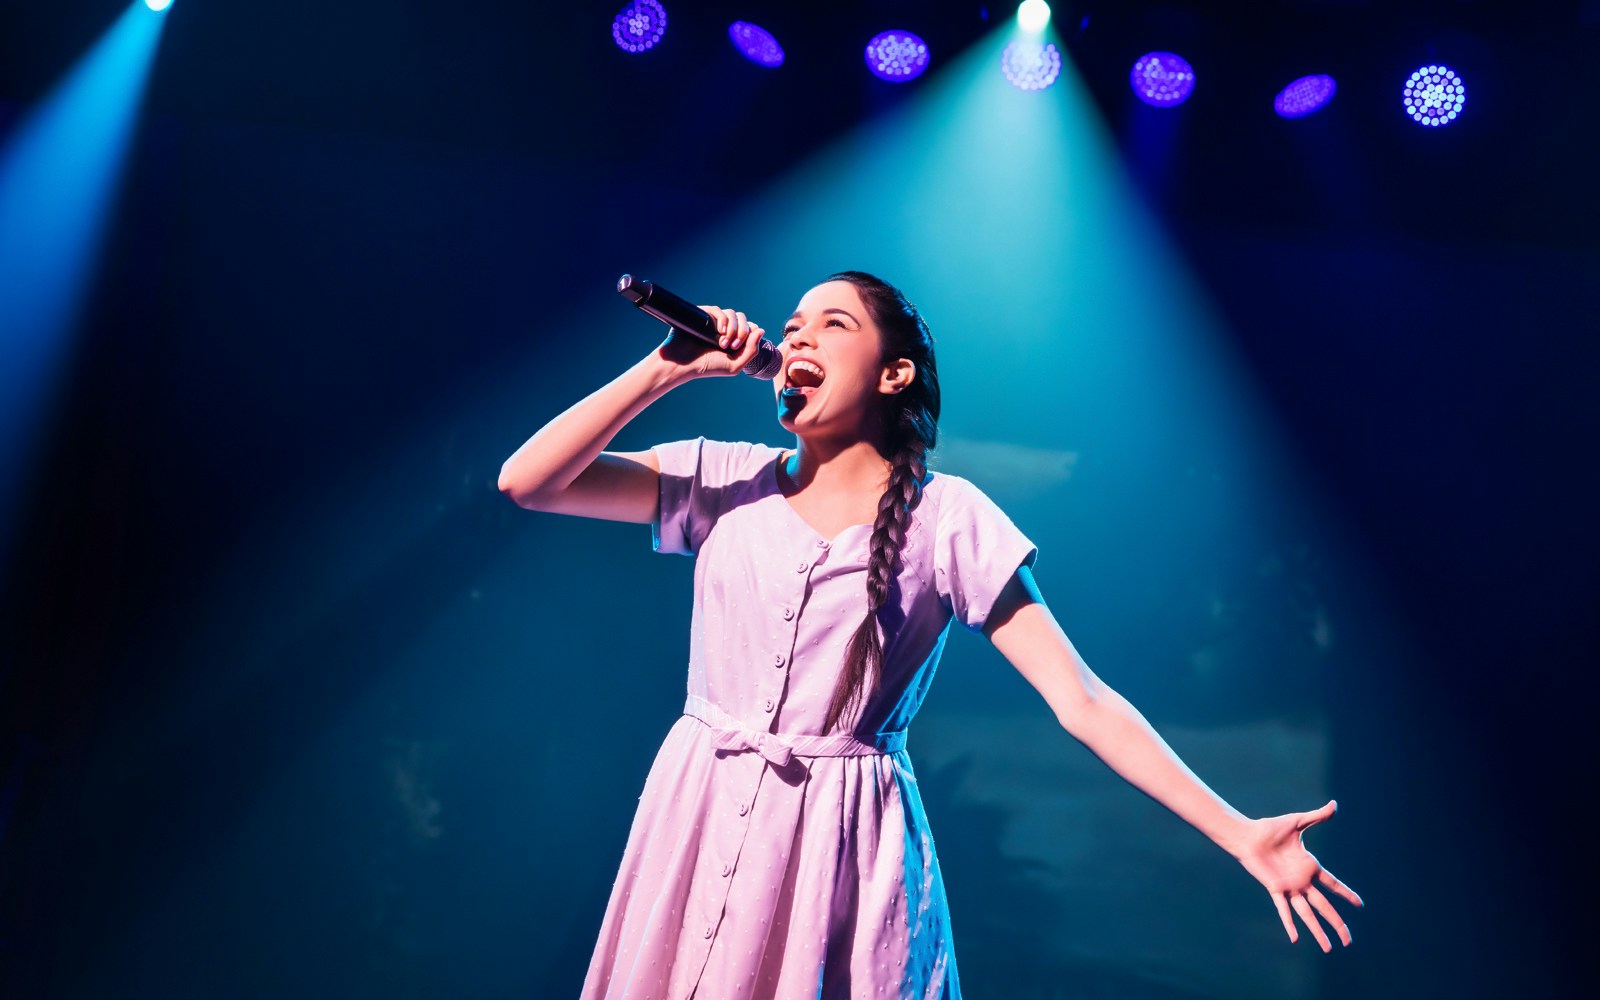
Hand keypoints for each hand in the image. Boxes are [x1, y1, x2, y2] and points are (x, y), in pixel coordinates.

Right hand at [653, 305, 767, 380]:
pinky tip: (720, 331)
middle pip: (743, 319)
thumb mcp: (735, 365)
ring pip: (732, 314)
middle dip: (741, 332)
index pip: (750, 328)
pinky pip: (718, 310)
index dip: (750, 334)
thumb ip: (751, 350)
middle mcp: (725, 330)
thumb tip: (761, 330)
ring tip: (722, 343)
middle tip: (732, 346)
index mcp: (734, 340)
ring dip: (732, 328)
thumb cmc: (708, 367)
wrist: (684, 363)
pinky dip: (723, 319)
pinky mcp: (704, 315)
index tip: (739, 347)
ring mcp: (714, 322)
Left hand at [1232, 800, 1362, 951]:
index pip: (1334, 884)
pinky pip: (1283, 909)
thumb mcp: (1298, 822)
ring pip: (1307, 913)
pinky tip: (1295, 938)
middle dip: (1337, 923)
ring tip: (1329, 948)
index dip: (1346, 894)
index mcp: (1310, 867)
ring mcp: (1289, 887)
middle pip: (1324, 907)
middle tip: (1349, 940)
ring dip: (1318, 931)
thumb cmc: (1270, 829)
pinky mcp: (1275, 888)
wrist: (1248, 835)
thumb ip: (1317, 817)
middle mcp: (1302, 881)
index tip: (1360, 905)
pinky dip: (1289, 923)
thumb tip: (1335, 804)